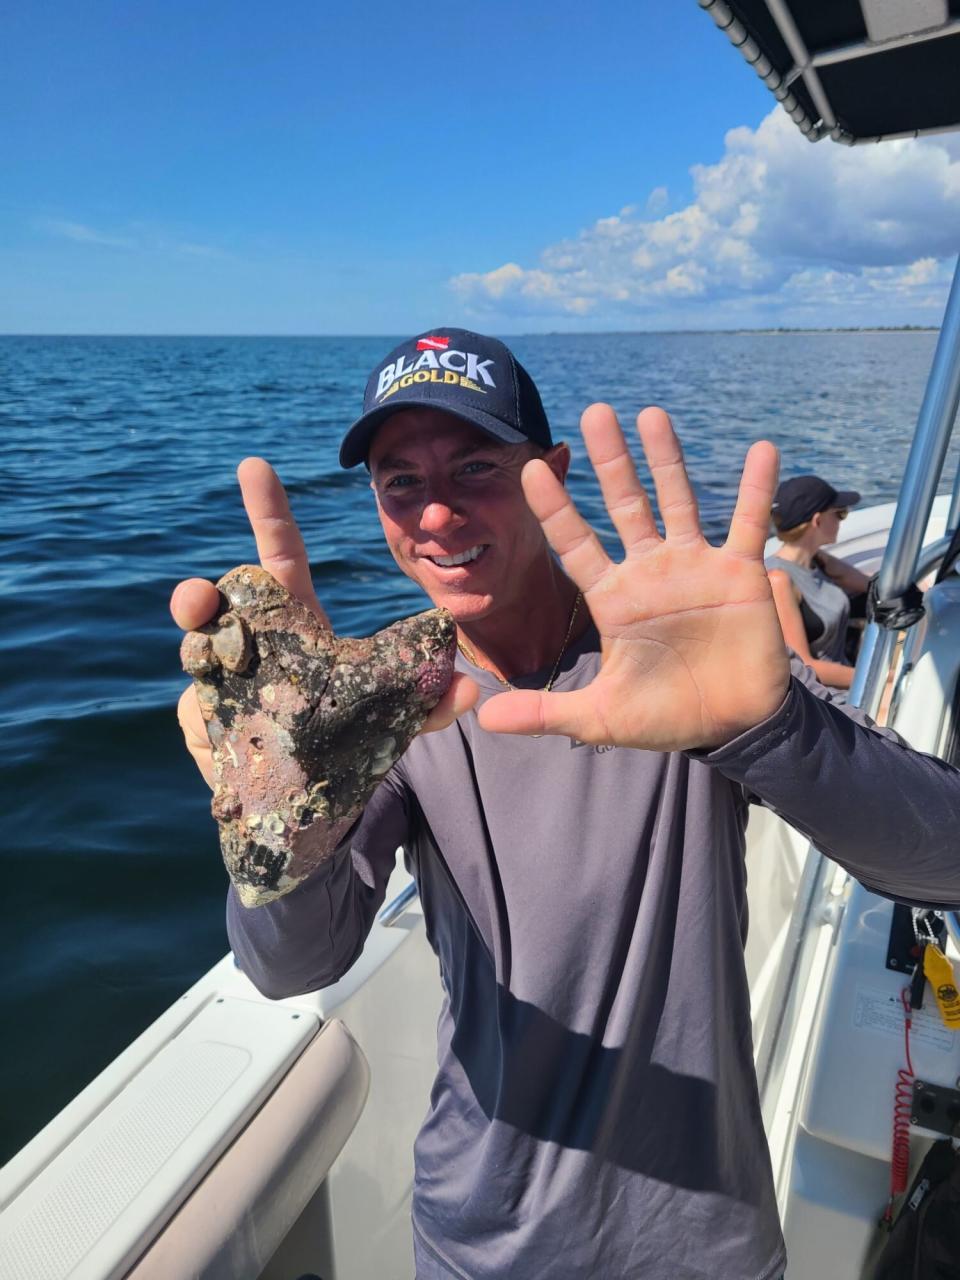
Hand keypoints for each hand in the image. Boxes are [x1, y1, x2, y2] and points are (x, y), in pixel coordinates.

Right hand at [171, 458, 475, 785]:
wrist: (319, 797)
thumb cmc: (351, 738)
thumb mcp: (396, 719)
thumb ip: (429, 703)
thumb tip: (466, 686)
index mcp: (296, 621)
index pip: (280, 556)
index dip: (268, 512)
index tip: (255, 466)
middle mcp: (252, 642)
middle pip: (214, 602)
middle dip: (195, 595)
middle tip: (198, 600)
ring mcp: (222, 682)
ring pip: (194, 655)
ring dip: (195, 654)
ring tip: (207, 666)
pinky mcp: (206, 724)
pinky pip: (196, 717)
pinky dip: (207, 726)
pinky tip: (223, 738)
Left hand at [477, 405, 789, 751]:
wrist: (731, 727)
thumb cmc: (665, 716)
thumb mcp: (599, 717)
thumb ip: (545, 713)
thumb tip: (483, 718)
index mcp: (613, 598)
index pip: (575, 544)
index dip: (555, 509)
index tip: (530, 470)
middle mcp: (650, 571)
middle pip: (624, 504)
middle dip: (610, 461)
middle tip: (594, 412)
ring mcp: (695, 567)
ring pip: (677, 501)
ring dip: (666, 459)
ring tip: (651, 414)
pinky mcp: (740, 574)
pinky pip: (748, 523)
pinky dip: (757, 489)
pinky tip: (762, 449)